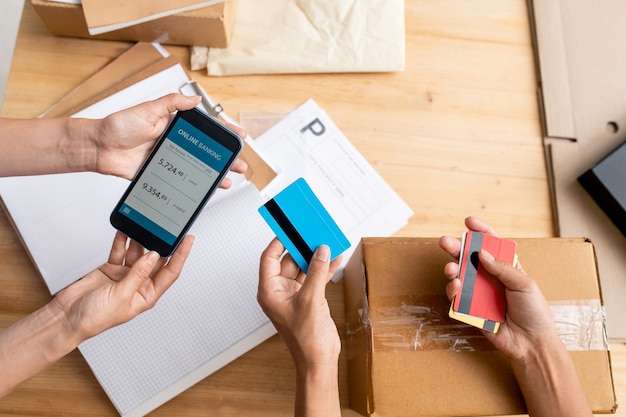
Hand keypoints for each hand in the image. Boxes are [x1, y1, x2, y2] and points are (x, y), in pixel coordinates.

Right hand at [50, 231, 193, 340]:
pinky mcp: (111, 268)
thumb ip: (138, 274)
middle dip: (161, 244)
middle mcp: (139, 284)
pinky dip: (123, 240)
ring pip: (138, 252)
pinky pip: (121, 250)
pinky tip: (126, 230)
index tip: (188, 239)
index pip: (170, 272)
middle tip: (166, 227)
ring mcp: (125, 275)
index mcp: (147, 295)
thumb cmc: (95, 318)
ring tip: (145, 225)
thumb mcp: (121, 296)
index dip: (181, 255)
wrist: (67, 316)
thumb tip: (154, 256)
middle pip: (156, 260)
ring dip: (141, 239)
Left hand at [94, 93, 247, 186]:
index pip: (204, 129)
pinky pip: (181, 180)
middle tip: (240, 163)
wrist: (98, 147)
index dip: (222, 132)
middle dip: (225, 158)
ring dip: (214, 174)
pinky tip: (204, 189)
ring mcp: (168, 159)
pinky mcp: (159, 173)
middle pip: (205, 152)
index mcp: (173, 125)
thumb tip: (195, 100)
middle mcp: (173, 143)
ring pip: (196, 168)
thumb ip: (172, 104)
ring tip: (228, 178)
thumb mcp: (147, 110)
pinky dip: (194, 186)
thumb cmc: (118, 126)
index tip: (238, 136)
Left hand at [258, 238, 342, 368]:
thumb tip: (321, 252)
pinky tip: (335, 259)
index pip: (268, 258)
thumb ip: (317, 273)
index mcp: (270, 291)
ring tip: (327, 243)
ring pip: (304, 268)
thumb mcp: (311, 300)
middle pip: (288, 260)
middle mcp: (280, 291)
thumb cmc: (305, 340)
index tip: (288, 229)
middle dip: (302, 248)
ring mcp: (295, 294)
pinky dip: (324, 269)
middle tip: (313, 234)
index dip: (278, 242)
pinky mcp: (309, 298)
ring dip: (316, 257)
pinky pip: (315, 277)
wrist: (319, 360)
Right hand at [438, 216, 557, 359]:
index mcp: (507, 268)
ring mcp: (480, 293)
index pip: (492, 245)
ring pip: (460, 276)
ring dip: (452, 270)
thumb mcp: (524, 284)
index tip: (469, 222)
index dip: (481, 232)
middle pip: (470, 258)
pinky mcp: (471, 310)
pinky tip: (456, 288)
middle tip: (445, 242)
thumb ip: (502, 268)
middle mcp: (490, 278)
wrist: (531, 343)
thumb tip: (481, 253)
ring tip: (451, 270)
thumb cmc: (534, 312)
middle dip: (456, 248)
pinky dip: (453, 291)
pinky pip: (457, 297)